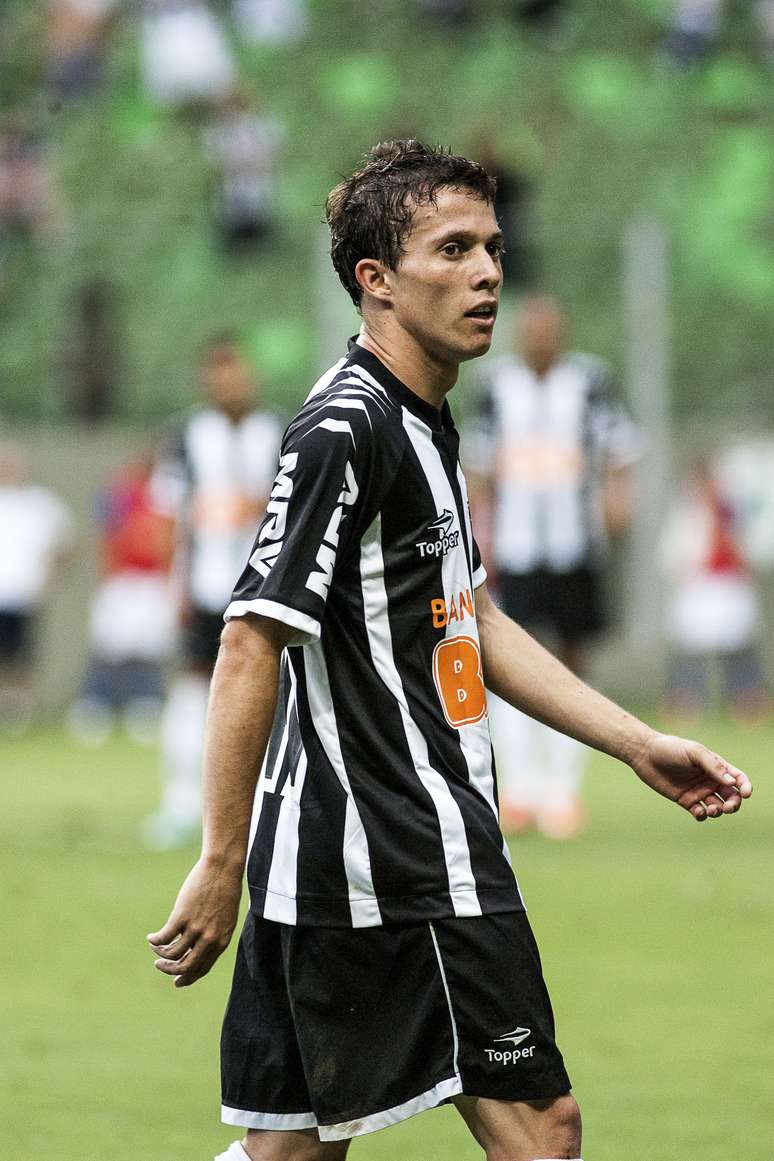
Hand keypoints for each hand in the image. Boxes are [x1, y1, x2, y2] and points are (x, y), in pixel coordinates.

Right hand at [147, 857, 242, 986]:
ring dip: (160, 954)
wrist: (223, 868)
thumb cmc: (225, 890)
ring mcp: (196, 928)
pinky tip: (151, 937)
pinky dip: (154, 941)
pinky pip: (164, 937)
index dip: (188, 978)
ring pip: (172, 954)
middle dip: (170, 971)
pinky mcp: (182, 916)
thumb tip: (198, 946)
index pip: (202, 968)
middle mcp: (209, 939)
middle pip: (186, 967)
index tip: (176, 981)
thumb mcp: (225, 917)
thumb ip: (215, 934)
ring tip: (155, 948)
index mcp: (221, 941)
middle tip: (159, 966)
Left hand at [630, 731, 751, 820]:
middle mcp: (709, 780)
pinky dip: (703, 815)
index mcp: (715, 766)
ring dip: (718, 811)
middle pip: (731, 796)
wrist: (645, 754)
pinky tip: (698, 811)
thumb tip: (733, 783)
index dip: (745, 786)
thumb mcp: (693, 752)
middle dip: (733, 804)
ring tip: (711, 809)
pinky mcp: (685, 800)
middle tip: (727, 807)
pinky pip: (699, 813)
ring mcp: (698, 791)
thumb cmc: (670, 748)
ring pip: (717, 807)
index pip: (737, 778)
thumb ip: (713, 766)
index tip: (746, 793)